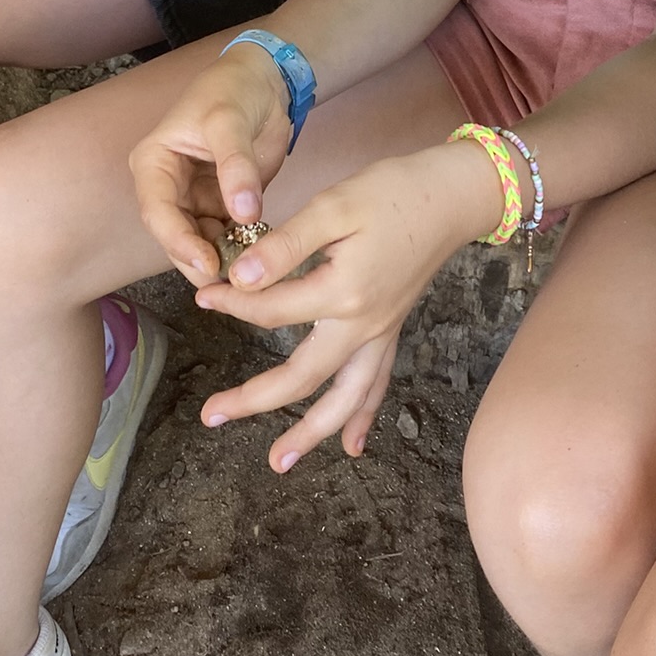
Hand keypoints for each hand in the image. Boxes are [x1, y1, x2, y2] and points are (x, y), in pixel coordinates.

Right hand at [130, 43, 298, 284]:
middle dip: (199, 261)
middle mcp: (168, 187)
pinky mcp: (221, 206)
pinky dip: (240, 250)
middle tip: (230, 285)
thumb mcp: (229, 120)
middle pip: (175, 236)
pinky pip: (226, 236)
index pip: (157, 211)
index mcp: (154, 163)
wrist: (263, 80)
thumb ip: (236, 166)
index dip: (178, 242)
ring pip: (200, 243)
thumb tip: (244, 212)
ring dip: (221, 260)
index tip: (207, 264)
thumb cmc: (233, 89)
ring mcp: (194, 199)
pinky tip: (259, 260)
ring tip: (248, 277)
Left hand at [189, 143, 498, 470]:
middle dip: (254, 400)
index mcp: (341, 293)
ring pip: (345, 398)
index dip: (232, 304)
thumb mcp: (333, 207)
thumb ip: (284, 246)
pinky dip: (363, 416)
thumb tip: (239, 278)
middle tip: (210, 416)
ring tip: (279, 463)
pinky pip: (376, 384)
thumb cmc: (391, 192)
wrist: (451, 196)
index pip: (271, 310)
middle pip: (301, 377)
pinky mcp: (391, 330)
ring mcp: (380, 333)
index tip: (203, 295)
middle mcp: (362, 325)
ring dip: (311, 433)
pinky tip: (353, 446)